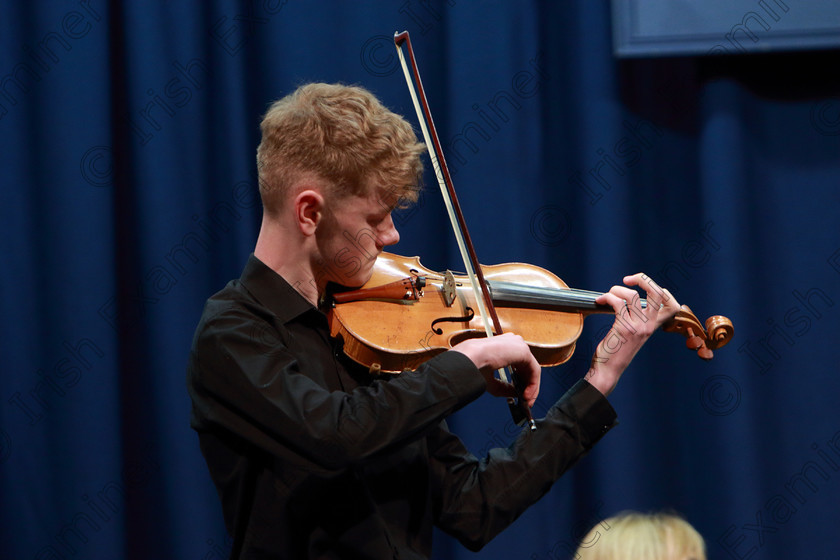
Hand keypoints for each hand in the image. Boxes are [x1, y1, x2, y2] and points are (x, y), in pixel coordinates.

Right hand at [450, 333, 540, 406]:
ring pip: (532, 369)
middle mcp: (512, 343)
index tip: (520, 394)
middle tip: (525, 400)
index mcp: (502, 346)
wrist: (469, 359)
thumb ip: (504, 387)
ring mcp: (518, 345)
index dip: (520, 380)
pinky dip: (533, 384)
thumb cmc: (472, 364)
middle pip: (526, 366)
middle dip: (527, 385)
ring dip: (531, 387)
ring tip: (526, 400)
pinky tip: (526, 395)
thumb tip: (515, 393)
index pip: (517, 363)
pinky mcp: (524, 351)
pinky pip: (534, 370)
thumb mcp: (491, 381)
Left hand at [586, 273, 678, 395]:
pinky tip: (600, 301)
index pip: (673, 306)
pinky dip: (607, 297)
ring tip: (608, 295)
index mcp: (653, 326)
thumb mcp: (634, 334)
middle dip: (643, 279)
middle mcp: (648, 326)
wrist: (608, 370)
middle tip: (628, 280)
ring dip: (616, 290)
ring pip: (632, 295)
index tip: (648, 287)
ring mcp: (637, 327)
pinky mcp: (623, 328)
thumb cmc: (617, 351)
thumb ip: (638, 320)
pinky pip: (617, 303)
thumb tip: (629, 300)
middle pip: (657, 293)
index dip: (666, 291)